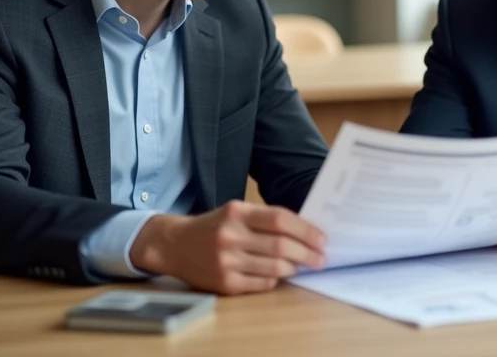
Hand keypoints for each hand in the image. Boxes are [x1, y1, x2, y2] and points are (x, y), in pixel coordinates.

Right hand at [130, 201, 326, 294]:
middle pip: (282, 247)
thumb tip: (305, 231)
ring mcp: (226, 262)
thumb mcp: (236, 211)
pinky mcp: (225, 284)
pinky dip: (276, 280)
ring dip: (294, 268)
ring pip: (275, 268)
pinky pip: (262, 284)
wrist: (174, 244)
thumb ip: (265, 218)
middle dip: (308, 254)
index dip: (306, 231)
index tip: (322, 239)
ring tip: (300, 265)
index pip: (281, 220)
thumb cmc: (213, 226)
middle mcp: (230, 236)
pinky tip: (278, 274)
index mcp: (236, 213)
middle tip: (321, 258)